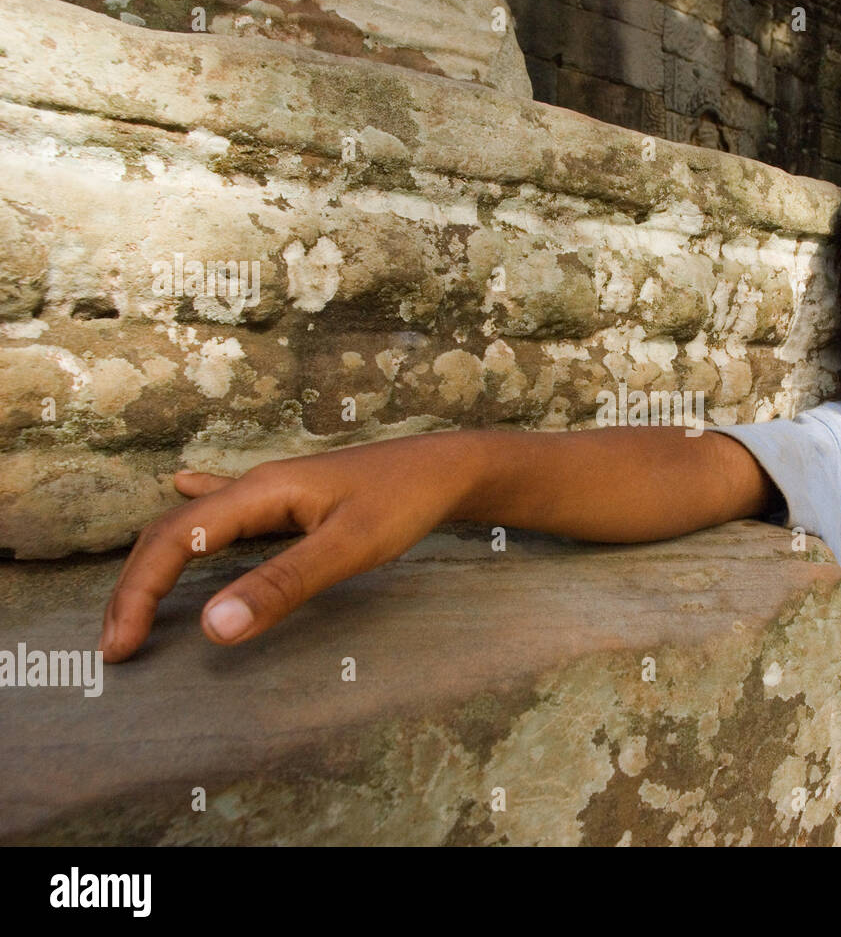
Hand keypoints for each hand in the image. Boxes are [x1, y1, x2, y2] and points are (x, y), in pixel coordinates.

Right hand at [98, 435, 467, 661]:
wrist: (449, 467)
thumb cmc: (405, 501)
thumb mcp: (349, 548)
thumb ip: (283, 586)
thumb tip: (212, 627)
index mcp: (259, 492)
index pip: (173, 540)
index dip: (138, 593)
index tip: (120, 647)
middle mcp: (257, 486)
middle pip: (173, 531)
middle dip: (137, 586)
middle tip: (117, 645)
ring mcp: (274, 490)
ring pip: (195, 522)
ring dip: (158, 560)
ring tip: (133, 603)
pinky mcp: (294, 498)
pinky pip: (227, 507)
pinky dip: (196, 515)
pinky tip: (182, 487)